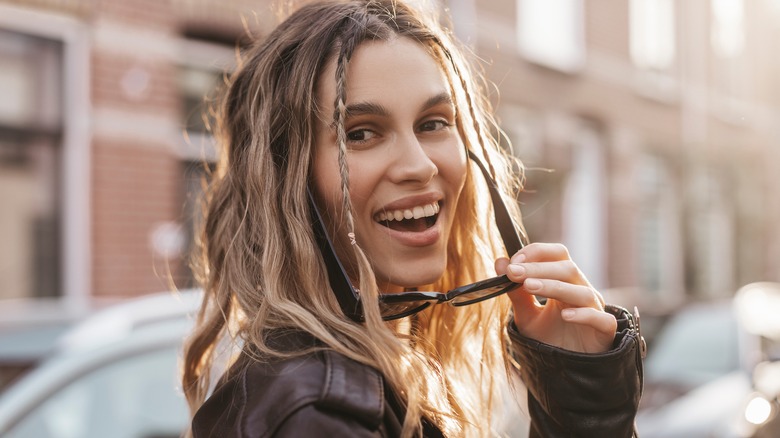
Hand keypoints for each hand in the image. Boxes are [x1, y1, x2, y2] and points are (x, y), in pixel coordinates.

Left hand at [495, 243, 616, 353]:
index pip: (557, 254)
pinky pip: (600, 318)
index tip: (513, 263)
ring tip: (529, 287)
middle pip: (567, 268)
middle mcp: (582, 290)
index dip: (537, 253)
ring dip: (554, 286)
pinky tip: (565, 315)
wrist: (566, 371)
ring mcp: (595, 309)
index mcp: (565, 281)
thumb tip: (500, 262)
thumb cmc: (549, 338)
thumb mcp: (527, 315)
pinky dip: (584, 314)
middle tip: (514, 273)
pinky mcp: (604, 330)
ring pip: (581, 291)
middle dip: (538, 268)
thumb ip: (515, 291)